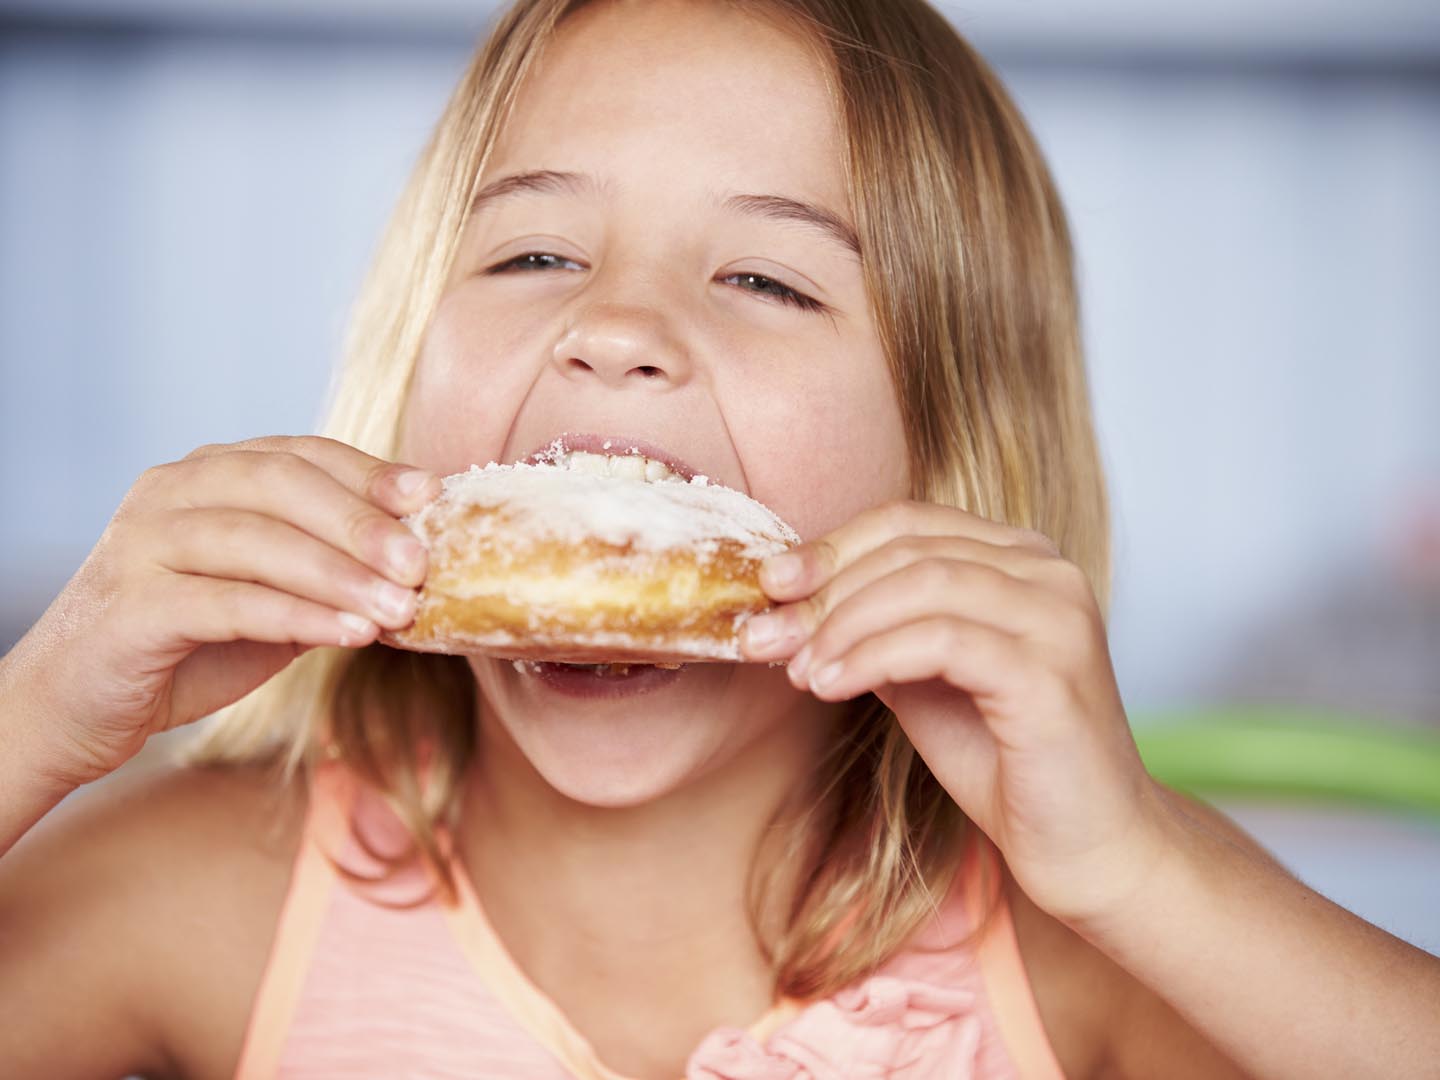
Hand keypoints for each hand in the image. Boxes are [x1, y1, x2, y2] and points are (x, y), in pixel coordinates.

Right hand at [0, 436, 441, 791]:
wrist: (74, 707)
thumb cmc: (186, 646)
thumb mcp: (269, 597)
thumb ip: (326, 571)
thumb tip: (417, 564)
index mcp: (207, 475)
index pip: (299, 454)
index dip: (369, 472)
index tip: (431, 495)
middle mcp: (169, 492)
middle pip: (280, 484)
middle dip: (360, 522)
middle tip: (421, 562)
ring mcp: (142, 542)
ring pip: (255, 540)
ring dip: (339, 574)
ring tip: (399, 607)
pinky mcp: (130, 605)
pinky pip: (227, 601)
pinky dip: (298, 616)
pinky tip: (351, 633)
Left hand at [738, 499, 1173, 927]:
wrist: (1087, 847)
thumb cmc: (1005, 761)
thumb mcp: (923, 678)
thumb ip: (876, 628)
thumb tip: (791, 602)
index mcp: (1021, 559)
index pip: (909, 522)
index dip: (831, 546)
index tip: (769, 582)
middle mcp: (1049, 573)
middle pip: (910, 548)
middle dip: (823, 590)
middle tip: (763, 634)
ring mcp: (1057, 618)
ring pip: (923, 584)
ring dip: (841, 625)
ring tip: (795, 669)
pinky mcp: (1050, 673)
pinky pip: (940, 641)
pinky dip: (872, 657)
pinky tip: (830, 685)